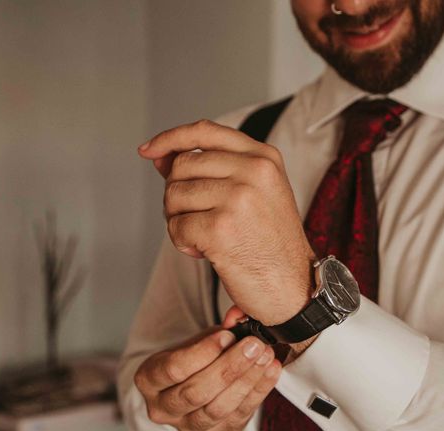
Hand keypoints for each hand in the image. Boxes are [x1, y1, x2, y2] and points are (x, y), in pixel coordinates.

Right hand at [134, 314, 280, 430]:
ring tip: (265, 356)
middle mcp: (164, 408)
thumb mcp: (197, 340)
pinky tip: (271, 370)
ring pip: (219, 408)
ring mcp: (189, 426)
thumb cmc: (194, 357)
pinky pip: (240, 415)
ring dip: (247, 380)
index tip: (228, 335)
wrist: (196, 382)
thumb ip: (217, 330)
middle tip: (253, 346)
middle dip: (229, 367)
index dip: (203, 353)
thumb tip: (239, 317)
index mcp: (150, 379)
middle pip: (196, 392)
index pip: (174, 369)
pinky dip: (259, 391)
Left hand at [138, 120, 315, 324]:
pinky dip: (182, 242)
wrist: (294, 287)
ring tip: (205, 237)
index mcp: (264, 158)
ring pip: (174, 194)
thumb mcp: (255, 193)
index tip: (149, 150)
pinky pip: (176, 226)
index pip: (206, 131)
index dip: (171, 138)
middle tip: (197, 218)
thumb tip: (159, 156)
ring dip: (178, 220)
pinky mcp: (221, 228)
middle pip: (183, 165)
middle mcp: (254, 171)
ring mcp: (238, 198)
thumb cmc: (271, 243)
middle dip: (178, 194)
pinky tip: (204, 252)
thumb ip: (212, 170)